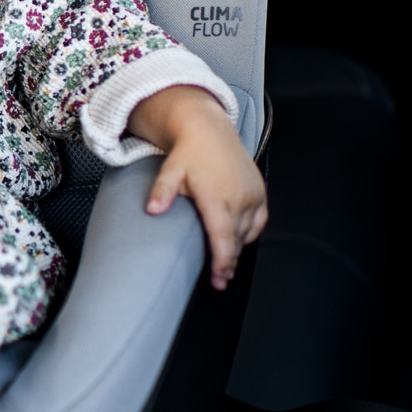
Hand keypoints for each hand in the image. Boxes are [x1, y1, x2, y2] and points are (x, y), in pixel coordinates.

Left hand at [127, 85, 267, 289]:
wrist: (210, 131)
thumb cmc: (190, 152)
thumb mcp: (171, 170)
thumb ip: (162, 191)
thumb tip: (151, 210)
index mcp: (216, 196)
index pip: (223, 237)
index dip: (223, 261)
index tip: (219, 277)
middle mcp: (238, 197)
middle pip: (236, 240)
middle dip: (229, 263)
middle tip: (220, 280)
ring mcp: (252, 195)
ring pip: (247, 233)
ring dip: (238, 250)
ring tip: (227, 266)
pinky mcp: (260, 192)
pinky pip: (259, 222)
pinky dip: (249, 234)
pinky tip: (239, 241)